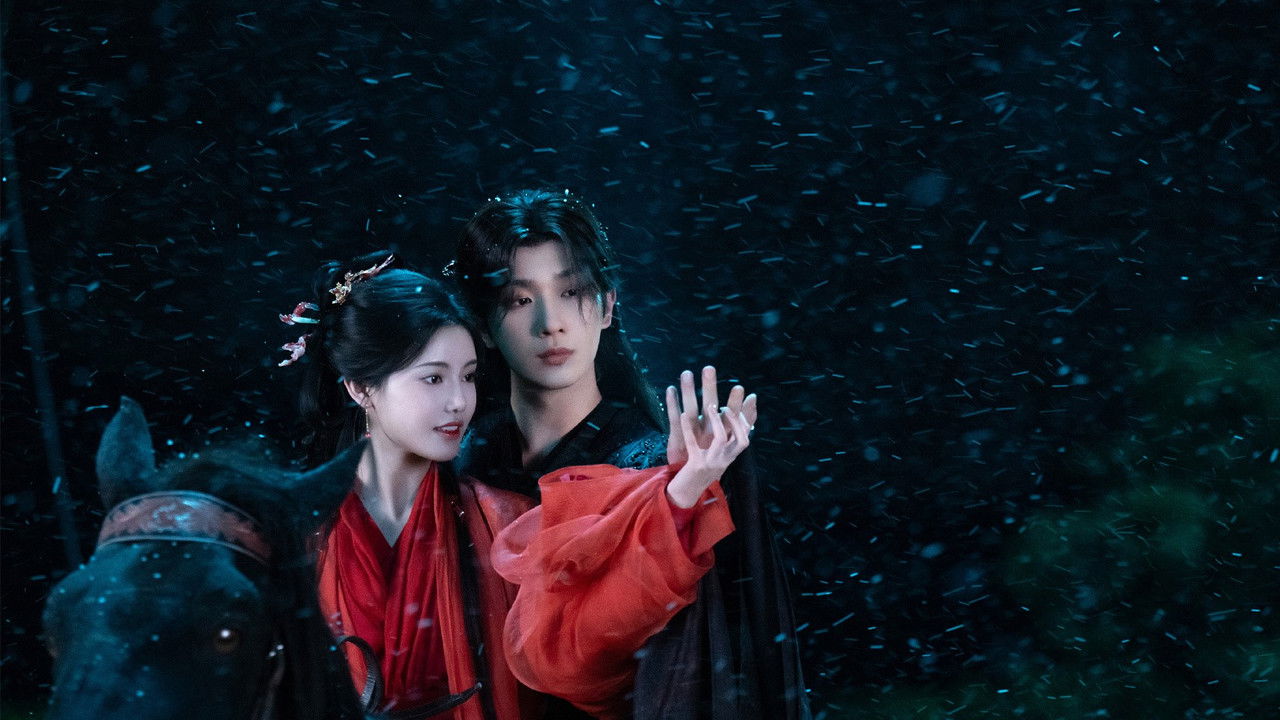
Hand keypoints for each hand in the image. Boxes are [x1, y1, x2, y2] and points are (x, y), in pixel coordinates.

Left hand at [665, 369, 753, 508]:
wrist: (685, 495)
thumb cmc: (700, 471)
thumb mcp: (716, 456)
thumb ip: (724, 439)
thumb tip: (731, 423)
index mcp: (730, 457)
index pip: (746, 437)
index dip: (748, 418)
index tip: (748, 397)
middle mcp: (725, 460)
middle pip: (740, 437)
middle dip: (736, 416)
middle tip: (726, 401)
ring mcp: (712, 462)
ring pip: (721, 438)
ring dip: (716, 420)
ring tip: (708, 405)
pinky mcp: (695, 465)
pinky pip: (692, 444)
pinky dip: (688, 428)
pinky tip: (681, 414)